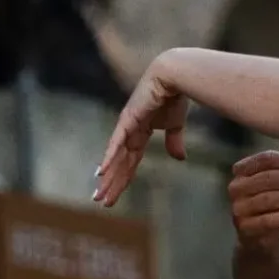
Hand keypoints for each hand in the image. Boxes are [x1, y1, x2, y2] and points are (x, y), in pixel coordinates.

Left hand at [93, 56, 188, 206]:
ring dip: (108, 177)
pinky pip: (117, 143)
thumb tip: (179, 159)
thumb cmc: (175, 97)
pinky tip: (101, 173)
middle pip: (119, 163)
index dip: (123, 178)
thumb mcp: (176, 125)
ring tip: (99, 194)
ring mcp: (126, 126)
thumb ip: (174, 141)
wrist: (174, 77)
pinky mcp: (127, 120)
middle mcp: (129, 132)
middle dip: (111, 183)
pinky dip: (109, 158)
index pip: (130, 161)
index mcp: (140, 133)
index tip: (115, 194)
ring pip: (115, 158)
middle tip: (101, 201)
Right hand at [228, 150, 278, 243]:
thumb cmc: (271, 202)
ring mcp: (239, 208)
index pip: (265, 159)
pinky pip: (270, 220)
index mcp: (242, 170)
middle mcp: (236, 188)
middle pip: (270, 178)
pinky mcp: (245, 228)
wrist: (260, 235)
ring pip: (271, 199)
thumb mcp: (278, 182)